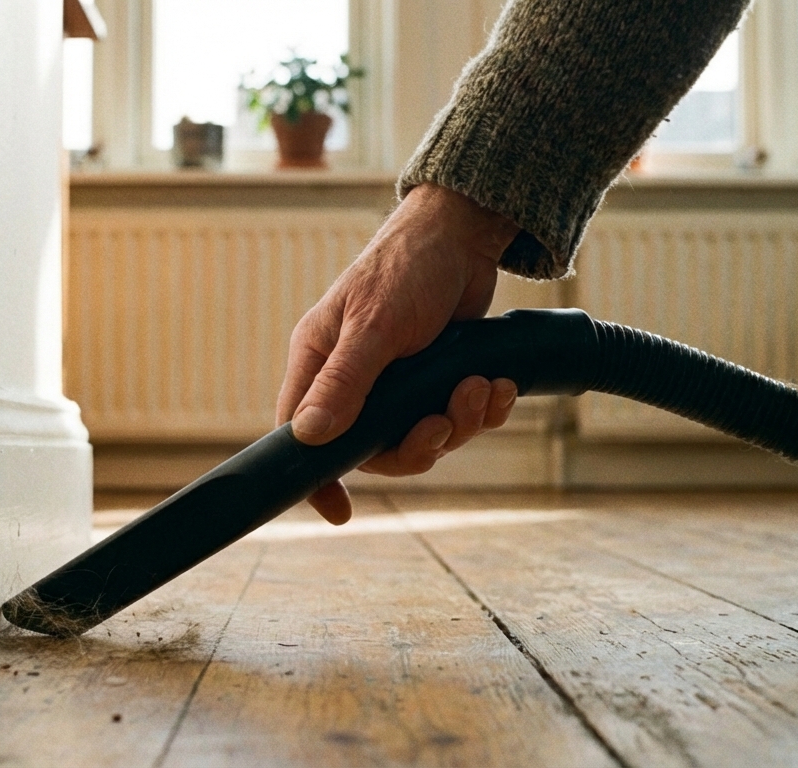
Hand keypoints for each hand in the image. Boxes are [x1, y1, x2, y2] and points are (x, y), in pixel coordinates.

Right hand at [276, 183, 521, 524]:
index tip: (338, 511)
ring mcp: (397, 381)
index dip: (315, 476)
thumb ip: (344, 383)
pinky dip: (481, 409)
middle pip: (374, 448)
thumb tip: (308, 437)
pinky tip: (498, 387)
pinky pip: (456, 417)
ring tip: (480, 389)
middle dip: (418, 445)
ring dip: (459, 423)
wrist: (466, 234)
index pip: (300, 433)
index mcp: (320, 362)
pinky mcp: (436, 378)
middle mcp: (354, 377)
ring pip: (422, 437)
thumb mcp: (374, 326)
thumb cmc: (407, 267)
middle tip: (443, 424)